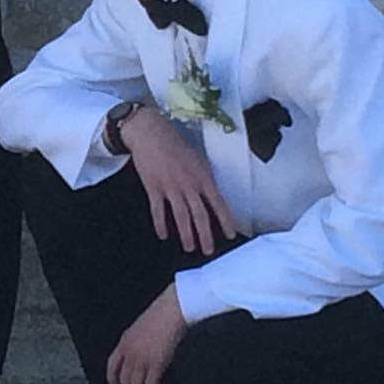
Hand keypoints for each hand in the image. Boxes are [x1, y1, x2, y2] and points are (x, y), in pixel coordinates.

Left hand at [106, 284, 186, 383]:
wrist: (173, 309)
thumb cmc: (164, 312)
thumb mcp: (142, 326)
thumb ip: (138, 340)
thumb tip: (143, 353)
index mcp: (124, 342)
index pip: (112, 367)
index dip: (113, 381)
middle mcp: (129, 352)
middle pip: (124, 381)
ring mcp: (141, 359)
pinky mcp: (155, 364)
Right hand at [121, 106, 235, 253]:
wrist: (151, 133)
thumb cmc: (177, 145)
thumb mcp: (198, 159)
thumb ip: (205, 179)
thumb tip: (212, 197)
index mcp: (203, 177)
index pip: (218, 203)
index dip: (225, 220)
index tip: (231, 234)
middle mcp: (189, 184)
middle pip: (199, 215)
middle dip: (205, 235)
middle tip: (208, 250)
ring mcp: (170, 187)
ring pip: (180, 216)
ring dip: (186, 234)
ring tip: (189, 247)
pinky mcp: (153, 188)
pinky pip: (158, 211)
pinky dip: (160, 224)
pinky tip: (163, 235)